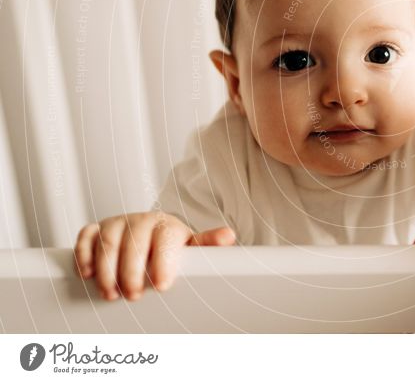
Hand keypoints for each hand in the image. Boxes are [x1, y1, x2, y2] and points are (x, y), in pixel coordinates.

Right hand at [73, 212, 235, 300]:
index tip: (162, 285)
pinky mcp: (96, 229)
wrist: (151, 235)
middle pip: (133, 243)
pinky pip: (85, 237)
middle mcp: (141, 220)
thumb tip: (228, 236)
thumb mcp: (190, 247)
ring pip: (107, 242)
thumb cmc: (171, 246)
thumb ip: (207, 244)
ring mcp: (117, 223)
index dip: (162, 262)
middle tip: (134, 295)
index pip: (164, 239)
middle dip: (131, 272)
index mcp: (166, 224)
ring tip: (112, 294)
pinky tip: (88, 275)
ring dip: (107, 271)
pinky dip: (84, 255)